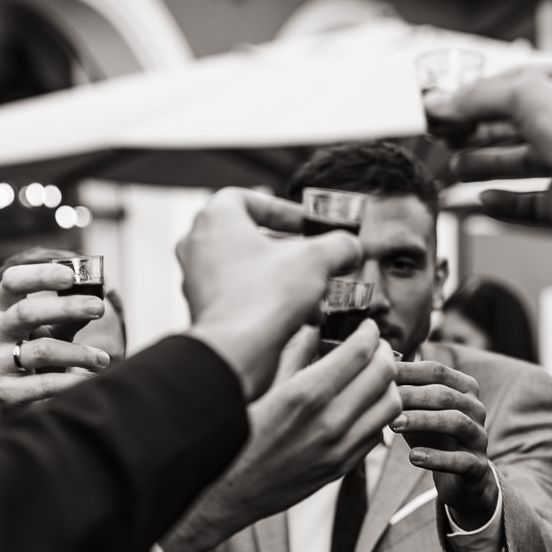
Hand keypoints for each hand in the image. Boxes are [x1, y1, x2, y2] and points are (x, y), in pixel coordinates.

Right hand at [0, 261, 110, 440]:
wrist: (6, 404)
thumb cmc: (34, 360)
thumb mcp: (49, 334)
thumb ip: (69, 317)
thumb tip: (98, 298)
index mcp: (1, 310)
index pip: (12, 282)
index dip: (40, 275)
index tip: (71, 275)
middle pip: (26, 312)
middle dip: (66, 307)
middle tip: (98, 308)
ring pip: (41, 350)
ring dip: (80, 353)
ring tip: (103, 359)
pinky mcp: (6, 392)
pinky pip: (45, 384)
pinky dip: (73, 381)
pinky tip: (92, 380)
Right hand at [162, 321, 400, 551]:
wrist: (227, 492)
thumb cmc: (235, 435)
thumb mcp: (260, 386)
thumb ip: (292, 353)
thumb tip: (312, 326)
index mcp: (306, 394)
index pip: (360, 352)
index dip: (370, 333)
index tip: (367, 327)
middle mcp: (330, 422)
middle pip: (384, 376)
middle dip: (384, 353)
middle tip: (374, 346)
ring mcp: (340, 449)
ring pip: (390, 406)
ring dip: (387, 384)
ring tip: (372, 374)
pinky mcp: (341, 467)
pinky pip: (377, 433)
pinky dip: (377, 413)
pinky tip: (361, 404)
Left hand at [178, 189, 360, 401]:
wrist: (236, 353)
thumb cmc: (263, 298)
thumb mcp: (317, 259)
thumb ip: (339, 245)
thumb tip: (352, 247)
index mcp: (216, 219)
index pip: (248, 198)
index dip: (282, 208)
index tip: (307, 224)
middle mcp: (199, 247)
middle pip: (253, 238)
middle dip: (291, 250)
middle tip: (317, 259)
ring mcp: (200, 282)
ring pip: (251, 271)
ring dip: (286, 279)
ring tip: (317, 294)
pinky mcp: (208, 313)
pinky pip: (245, 298)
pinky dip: (273, 302)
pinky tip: (303, 318)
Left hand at [390, 359, 498, 527]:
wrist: (461, 478)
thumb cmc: (434, 436)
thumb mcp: (418, 411)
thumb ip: (404, 391)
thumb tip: (373, 368)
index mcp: (464, 388)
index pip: (436, 371)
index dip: (408, 371)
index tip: (380, 375)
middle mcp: (476, 408)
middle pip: (445, 395)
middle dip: (412, 396)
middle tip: (384, 402)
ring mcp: (479, 437)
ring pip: (455, 422)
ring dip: (423, 421)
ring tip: (394, 426)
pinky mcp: (478, 465)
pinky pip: (461, 460)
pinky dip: (437, 458)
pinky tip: (413, 457)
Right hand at [426, 61, 551, 247]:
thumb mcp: (527, 95)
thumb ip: (479, 97)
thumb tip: (443, 102)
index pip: (520, 81)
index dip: (481, 92)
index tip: (449, 104)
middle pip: (516, 124)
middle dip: (479, 131)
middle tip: (447, 136)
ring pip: (519, 163)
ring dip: (485, 165)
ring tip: (457, 167)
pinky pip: (527, 201)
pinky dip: (504, 201)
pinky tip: (484, 199)